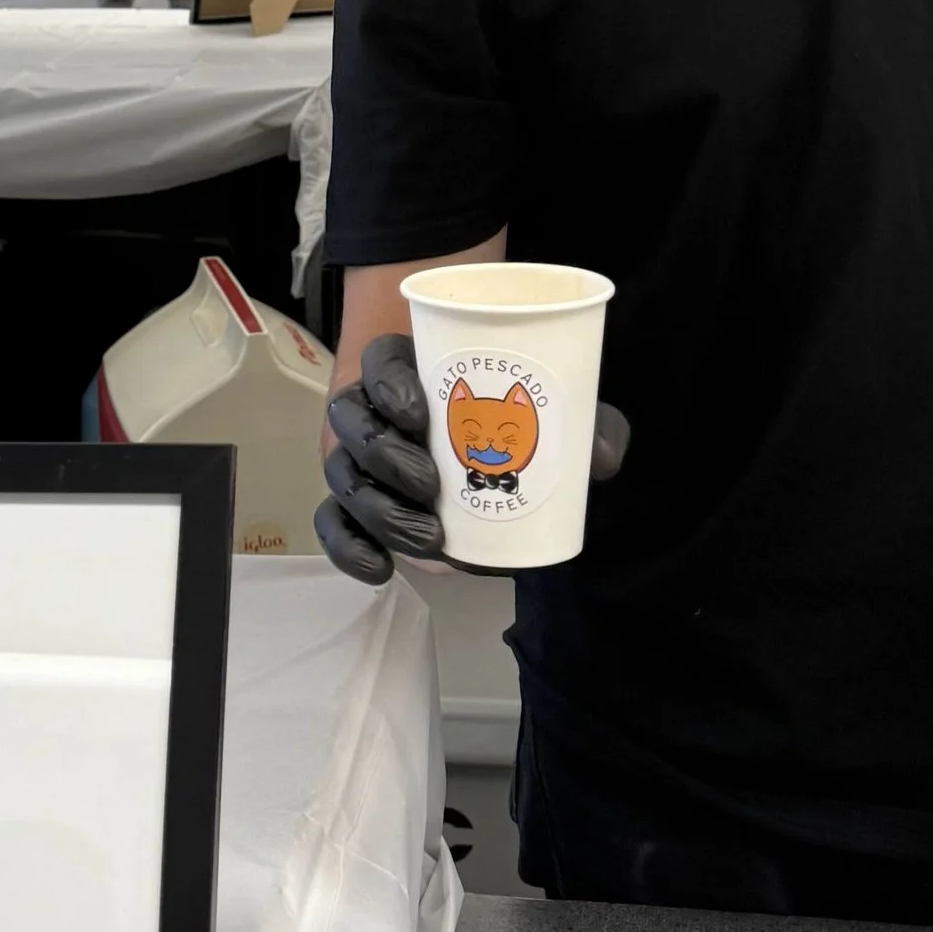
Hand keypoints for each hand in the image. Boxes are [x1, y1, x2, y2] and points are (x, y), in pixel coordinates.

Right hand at [314, 334, 629, 583]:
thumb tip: (598, 454)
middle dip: (384, 455)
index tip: (419, 412)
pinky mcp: (359, 511)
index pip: (380, 361)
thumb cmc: (530, 434)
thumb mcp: (567, 423)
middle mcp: (378, 413)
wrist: (516, 485)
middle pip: (351, 421)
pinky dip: (348, 549)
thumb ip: (592, 428)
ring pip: (341, 477)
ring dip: (378, 509)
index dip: (387, 383)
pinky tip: (381, 569)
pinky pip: (334, 527)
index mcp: (416, 372)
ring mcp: (363, 464)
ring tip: (428, 538)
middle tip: (430, 485)